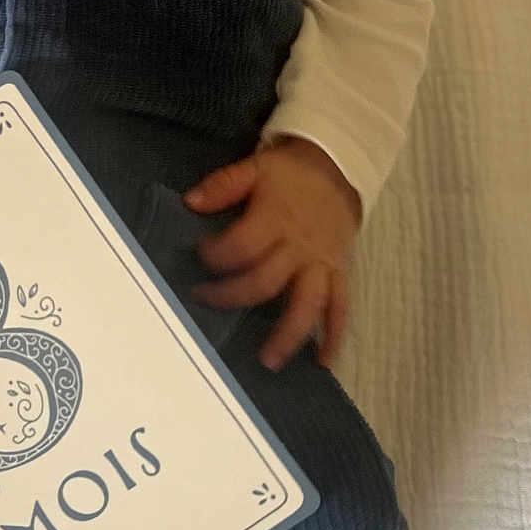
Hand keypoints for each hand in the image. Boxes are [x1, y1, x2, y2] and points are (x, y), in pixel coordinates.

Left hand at [183, 138, 361, 370]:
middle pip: (266, 282)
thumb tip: (191, 202)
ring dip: (288, 335)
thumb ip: (223, 185)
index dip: (215, 255)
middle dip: (231, 296)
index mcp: (277, 219)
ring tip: (267, 361)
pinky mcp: (336, 273)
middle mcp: (300, 247)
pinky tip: (323, 361)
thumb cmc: (289, 175)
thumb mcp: (254, 168)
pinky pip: (340, 307)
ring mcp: (320, 264)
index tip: (197, 254)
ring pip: (307, 304)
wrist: (337, 170)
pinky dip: (334, 335)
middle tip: (201, 301)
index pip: (242, 246)